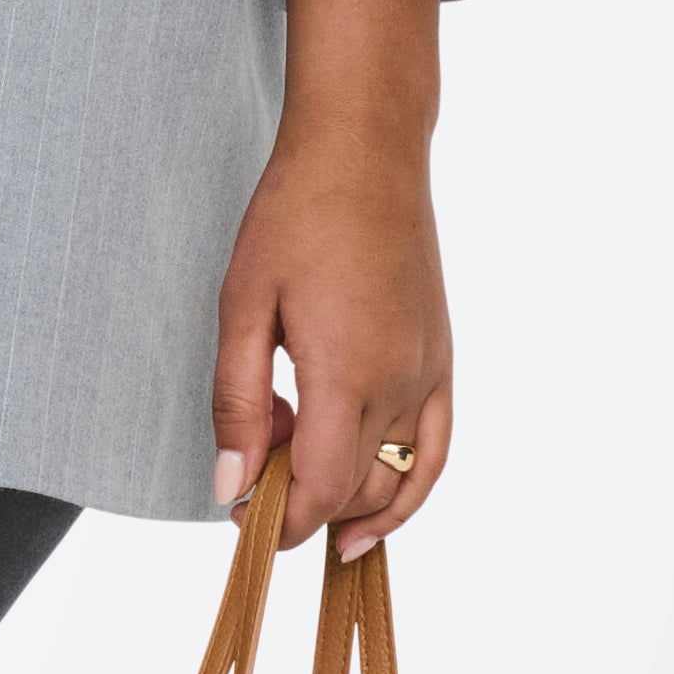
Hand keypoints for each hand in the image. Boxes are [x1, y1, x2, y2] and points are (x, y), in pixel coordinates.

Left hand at [212, 0, 452, 558]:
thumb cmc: (295, 217)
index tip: (241, 518)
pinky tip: (375, 513)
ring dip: (346, 496)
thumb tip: (230, 485)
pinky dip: (409, 489)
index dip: (279, 520)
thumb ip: (237, 402)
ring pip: (397, 479)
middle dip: (299, 499)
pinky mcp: (442, 359)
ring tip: (295, 473)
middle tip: (252, 456)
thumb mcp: (242, 307)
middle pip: (354, 490)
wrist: (365, 152)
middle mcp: (400, 383)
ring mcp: (430, 373)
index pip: (319, 488)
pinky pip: (435, 448)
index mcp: (347, 372)